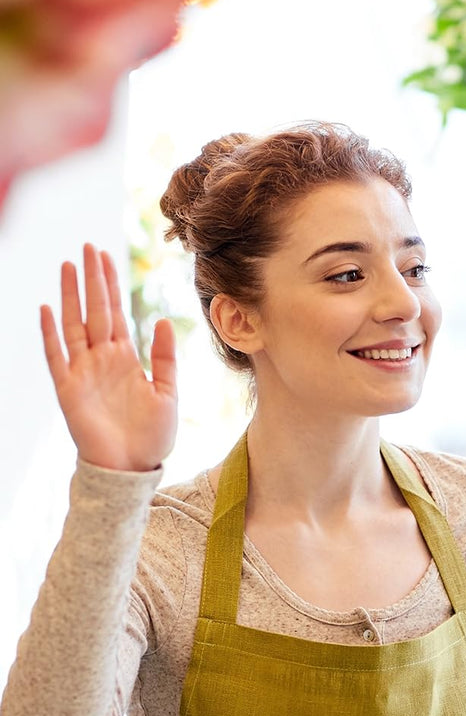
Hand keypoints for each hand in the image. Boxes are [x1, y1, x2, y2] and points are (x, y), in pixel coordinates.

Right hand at [41, 244, 177, 471]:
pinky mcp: (69, 389)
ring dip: (71, 296)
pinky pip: (56, 356)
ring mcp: (83, 372)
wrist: (132, 468)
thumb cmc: (152, 435)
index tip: (106, 256)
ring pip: (74, 325)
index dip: (111, 285)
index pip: (116, 313)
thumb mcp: (168, 393)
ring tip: (68, 266)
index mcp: (126, 358)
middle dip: (92, 280)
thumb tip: (164, 320)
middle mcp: (102, 359)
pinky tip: (47, 309)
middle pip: (95, 311)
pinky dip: (51, 333)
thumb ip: (165, 358)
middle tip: (87, 247)